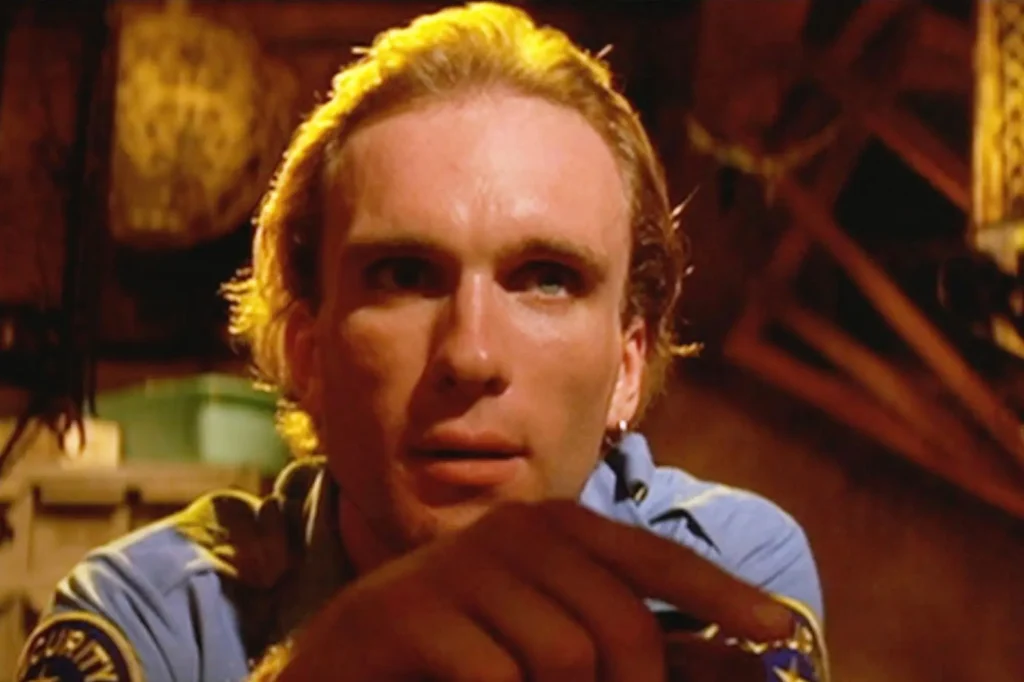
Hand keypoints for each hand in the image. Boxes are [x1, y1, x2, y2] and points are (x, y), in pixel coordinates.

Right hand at [275, 500, 792, 681]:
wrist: (346, 655)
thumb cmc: (462, 647)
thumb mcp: (547, 636)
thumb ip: (621, 639)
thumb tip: (727, 662)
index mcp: (555, 527)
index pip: (654, 558)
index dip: (721, 594)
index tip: (780, 631)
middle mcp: (515, 532)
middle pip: (622, 627)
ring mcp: (462, 567)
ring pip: (568, 658)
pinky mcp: (413, 612)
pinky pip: (500, 677)